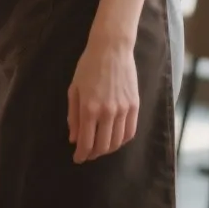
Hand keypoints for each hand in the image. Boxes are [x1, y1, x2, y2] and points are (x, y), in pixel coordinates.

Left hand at [68, 36, 137, 163]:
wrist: (112, 49)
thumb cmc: (88, 66)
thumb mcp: (74, 89)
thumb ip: (73, 116)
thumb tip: (74, 139)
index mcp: (89, 108)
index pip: (86, 142)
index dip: (81, 154)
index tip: (78, 159)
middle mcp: (107, 112)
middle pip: (103, 146)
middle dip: (94, 153)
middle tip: (88, 153)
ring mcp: (123, 109)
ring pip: (118, 142)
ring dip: (108, 149)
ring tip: (101, 147)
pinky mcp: (135, 105)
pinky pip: (131, 132)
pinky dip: (122, 140)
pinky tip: (116, 139)